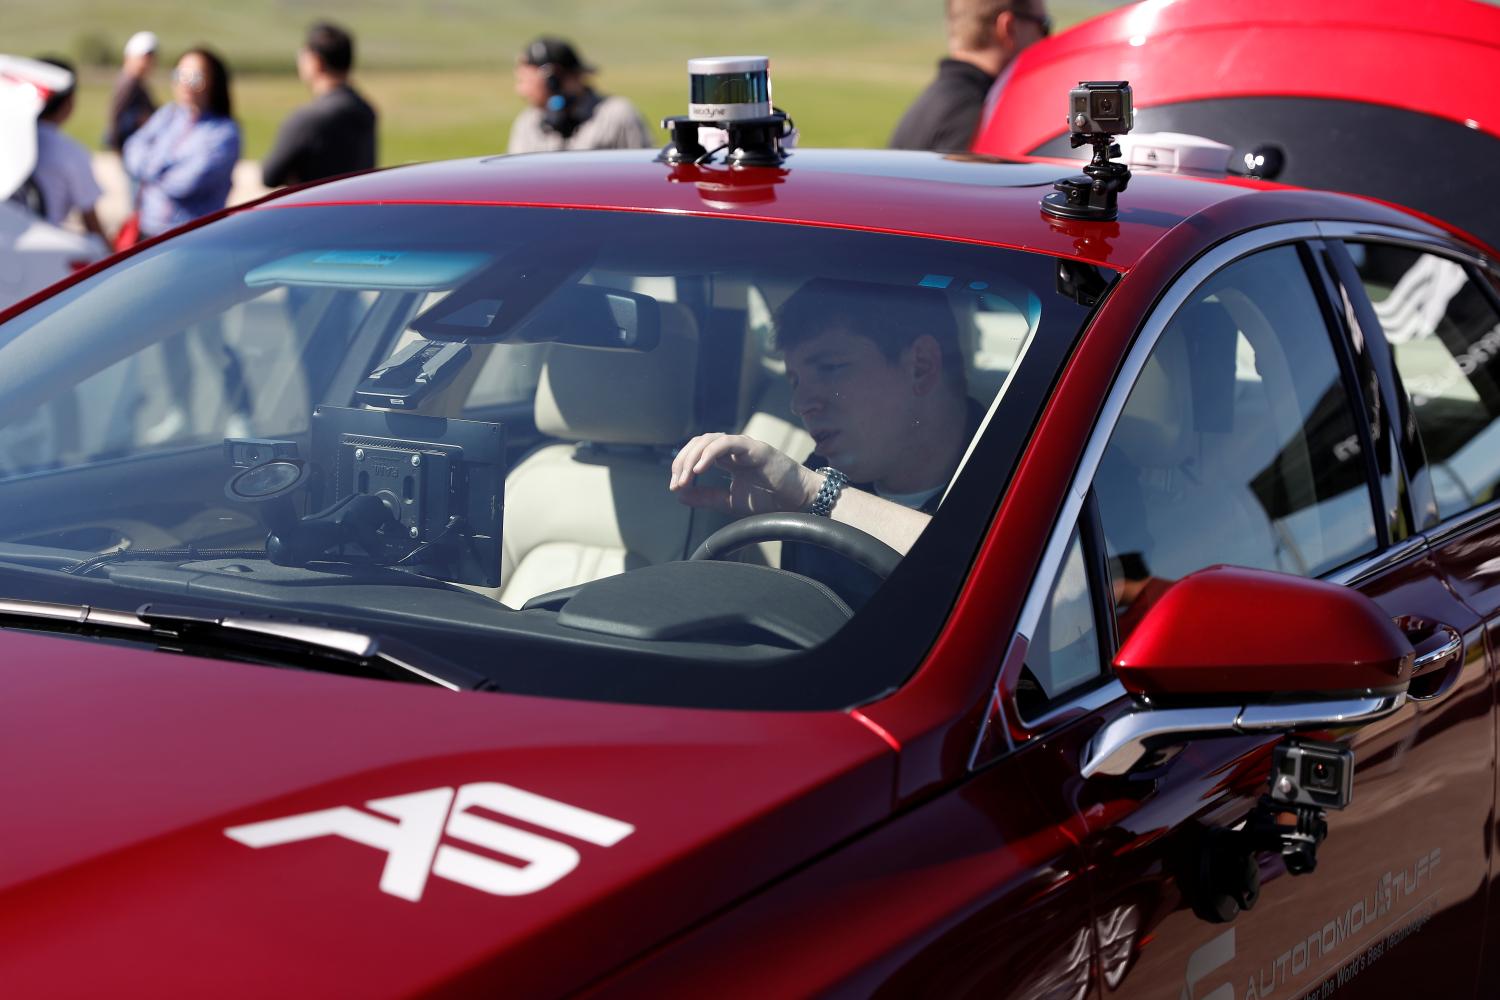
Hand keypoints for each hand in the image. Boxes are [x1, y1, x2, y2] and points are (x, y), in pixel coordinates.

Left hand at [669, 433, 820, 515]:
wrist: (798, 503)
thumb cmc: (770, 500)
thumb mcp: (730, 502)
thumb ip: (706, 497)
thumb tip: (680, 494)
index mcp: (727, 459)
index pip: (696, 452)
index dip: (681, 465)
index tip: (675, 486)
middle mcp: (733, 449)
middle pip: (698, 442)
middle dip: (682, 461)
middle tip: (676, 483)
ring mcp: (744, 446)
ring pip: (709, 440)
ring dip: (692, 458)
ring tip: (685, 478)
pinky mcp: (755, 448)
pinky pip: (727, 443)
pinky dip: (710, 453)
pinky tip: (700, 469)